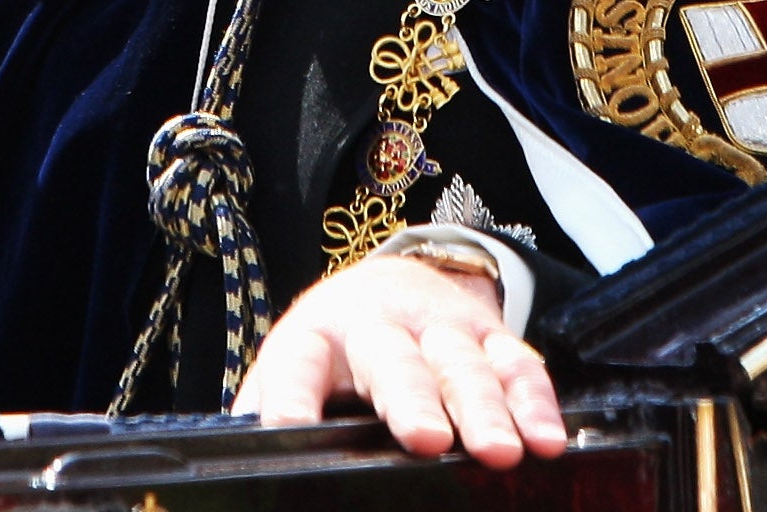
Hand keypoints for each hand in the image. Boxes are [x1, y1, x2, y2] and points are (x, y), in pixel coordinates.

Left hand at [235, 254, 565, 469]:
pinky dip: (534, 399)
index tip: (289, 429)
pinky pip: (517, 362)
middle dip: (408, 395)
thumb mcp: (292, 377)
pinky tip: (546, 439)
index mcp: (311, 339)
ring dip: (482, 404)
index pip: (295, 363)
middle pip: (391, 356)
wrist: (387, 286)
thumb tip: (220, 480)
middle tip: (422, 438)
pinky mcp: (489, 333)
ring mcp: (436, 325)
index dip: (291, 396)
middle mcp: (374, 325)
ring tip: (498, 452)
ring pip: (459, 358)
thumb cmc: (331, 358)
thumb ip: (266, 417)